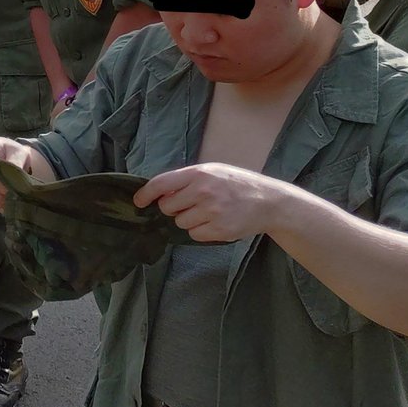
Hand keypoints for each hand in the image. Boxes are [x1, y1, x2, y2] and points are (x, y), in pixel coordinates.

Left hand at [133, 163, 292, 241]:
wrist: (270, 201)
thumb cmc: (237, 184)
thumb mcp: (212, 171)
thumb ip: (186, 180)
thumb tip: (159, 193)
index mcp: (198, 174)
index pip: (161, 184)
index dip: (145, 194)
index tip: (138, 202)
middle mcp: (203, 192)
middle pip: (167, 207)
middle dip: (173, 208)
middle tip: (190, 205)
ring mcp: (212, 212)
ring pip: (180, 222)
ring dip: (188, 220)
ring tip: (208, 212)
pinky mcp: (220, 230)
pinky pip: (195, 235)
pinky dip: (201, 231)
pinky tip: (215, 222)